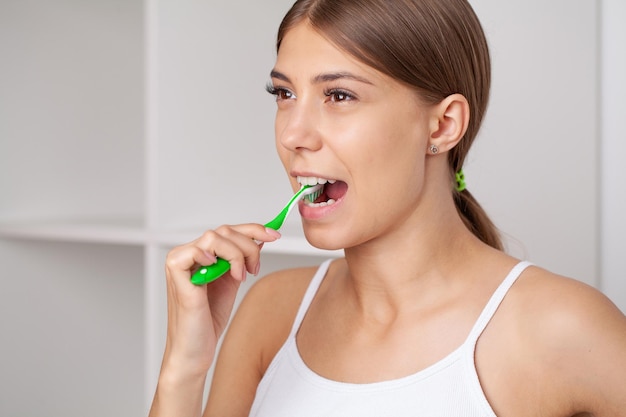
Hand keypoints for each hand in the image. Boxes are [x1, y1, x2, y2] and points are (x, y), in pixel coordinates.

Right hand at [160, 224, 280, 379]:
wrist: (195, 349)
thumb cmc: (208, 320)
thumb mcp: (232, 281)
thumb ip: (241, 259)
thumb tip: (259, 239)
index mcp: (200, 254)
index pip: (228, 231)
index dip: (253, 230)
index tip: (274, 235)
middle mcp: (188, 253)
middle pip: (224, 231)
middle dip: (249, 246)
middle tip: (255, 269)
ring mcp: (179, 261)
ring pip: (214, 236)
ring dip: (236, 254)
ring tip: (240, 276)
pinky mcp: (175, 272)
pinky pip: (195, 250)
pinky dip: (212, 255)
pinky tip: (219, 269)